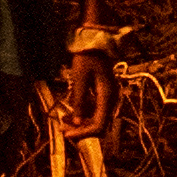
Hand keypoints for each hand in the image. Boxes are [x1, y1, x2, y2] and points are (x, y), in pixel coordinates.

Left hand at [61, 19, 119, 142]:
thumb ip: (79, 101)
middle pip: (100, 126)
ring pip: (98, 119)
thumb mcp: (79, 78)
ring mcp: (109, 97)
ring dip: (82, 123)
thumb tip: (78, 122)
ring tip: (64, 121)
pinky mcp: (104, 94)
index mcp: (107, 96)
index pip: (99, 126)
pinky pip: (96, 111)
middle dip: (81, 130)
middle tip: (63, 130)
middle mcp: (112, 99)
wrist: (95, 41)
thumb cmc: (87, 57)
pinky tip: (71, 114)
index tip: (67, 135)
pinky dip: (84, 115)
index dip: (83, 134)